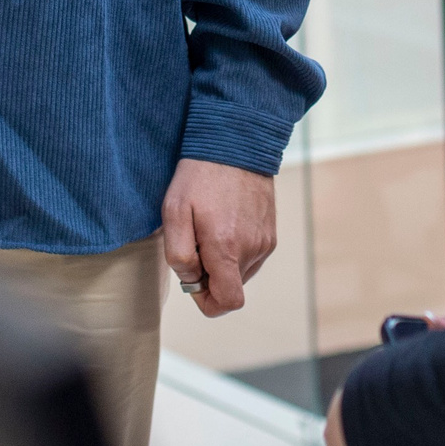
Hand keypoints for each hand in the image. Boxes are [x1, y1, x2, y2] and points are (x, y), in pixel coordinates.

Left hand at [160, 157, 275, 317]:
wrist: (235, 143)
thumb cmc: (199, 177)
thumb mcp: (174, 212)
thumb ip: (179, 255)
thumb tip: (192, 279)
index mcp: (227, 248)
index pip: (228, 302)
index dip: (208, 302)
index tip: (195, 280)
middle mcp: (252, 249)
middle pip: (231, 286)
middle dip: (211, 274)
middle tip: (197, 240)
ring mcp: (265, 241)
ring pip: (240, 272)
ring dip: (224, 261)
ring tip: (211, 226)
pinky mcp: (271, 232)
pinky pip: (251, 255)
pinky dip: (236, 248)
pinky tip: (226, 220)